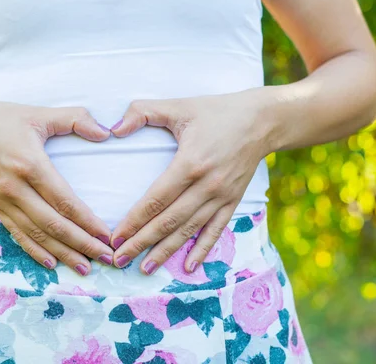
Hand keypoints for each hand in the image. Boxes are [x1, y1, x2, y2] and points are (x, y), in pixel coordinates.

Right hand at [0, 97, 114, 274]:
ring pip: (38, 235)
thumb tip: (106, 132)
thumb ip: (75, 119)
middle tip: (106, 258)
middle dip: (83, 244)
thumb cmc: (0, 119)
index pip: (65, 202)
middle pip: (55, 225)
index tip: (107, 236)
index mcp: (30, 165)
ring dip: (63, 253)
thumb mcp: (38, 113)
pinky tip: (51, 263)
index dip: (88, 222)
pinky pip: (18, 234)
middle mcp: (16, 189)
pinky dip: (35, 251)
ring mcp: (4, 201)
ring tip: (85, 267)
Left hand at [109, 89, 271, 273]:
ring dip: (166, 251)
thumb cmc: (216, 111)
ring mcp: (222, 196)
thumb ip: (143, 112)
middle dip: (141, 243)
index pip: (155, 200)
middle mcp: (206, 186)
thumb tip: (113, 129)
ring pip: (189, 230)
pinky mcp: (233, 201)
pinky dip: (203, 250)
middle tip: (119, 260)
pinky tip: (189, 267)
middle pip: (168, 222)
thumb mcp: (178, 106)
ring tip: (145, 269)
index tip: (115, 238)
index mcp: (189, 164)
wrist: (263, 120)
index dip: (133, 222)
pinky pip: (216, 230)